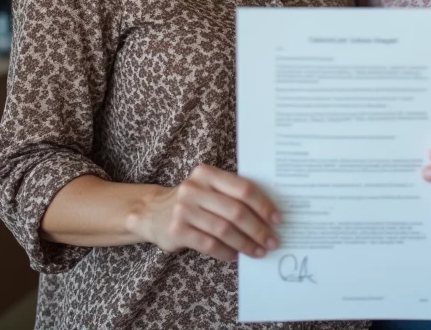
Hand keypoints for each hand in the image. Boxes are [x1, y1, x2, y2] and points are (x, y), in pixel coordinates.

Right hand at [140, 164, 280, 262]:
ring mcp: (184, 209)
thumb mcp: (208, 189)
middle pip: (235, 211)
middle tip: (272, 242)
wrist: (152, 213)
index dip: (263, 205)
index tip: (277, 219)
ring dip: (245, 243)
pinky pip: (209, 244)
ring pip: (224, 230)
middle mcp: (194, 188)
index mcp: (207, 173)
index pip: (243, 189)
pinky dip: (226, 252)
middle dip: (258, 229)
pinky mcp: (177, 230)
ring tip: (258, 252)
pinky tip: (236, 256)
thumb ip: (232, 195)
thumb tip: (269, 216)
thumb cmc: (192, 202)